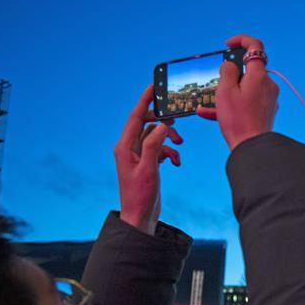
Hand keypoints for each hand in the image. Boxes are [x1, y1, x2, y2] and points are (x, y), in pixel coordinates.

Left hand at [113, 85, 182, 234]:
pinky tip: (176, 162)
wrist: (140, 216)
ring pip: (155, 137)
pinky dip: (170, 152)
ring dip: (169, 139)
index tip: (153, 87)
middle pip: (146, 124)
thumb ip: (154, 145)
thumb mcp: (148, 169)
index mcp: (124, 147)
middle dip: (162, 122)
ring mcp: (138, 156)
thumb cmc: (140, 196)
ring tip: (180, 144)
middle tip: (176, 121)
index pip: (135, 117)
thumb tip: (161, 126)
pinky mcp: (147, 163)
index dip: (144, 101)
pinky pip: (160, 149)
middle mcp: (129, 148)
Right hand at [196, 34, 278, 150]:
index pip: (255, 47)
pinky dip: (232, 106)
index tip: (228, 44)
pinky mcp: (266, 111)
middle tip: (217, 85)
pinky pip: (247, 102)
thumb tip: (230, 65)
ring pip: (245, 89)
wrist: (252, 148)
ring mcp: (268, 99)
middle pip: (248, 71)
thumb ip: (227, 71)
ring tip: (207, 106)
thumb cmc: (238, 120)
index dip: (241, 40)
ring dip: (227, 94)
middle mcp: (268, 85)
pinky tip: (211, 114)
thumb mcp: (225, 91)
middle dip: (230, 76)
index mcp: (259, 75)